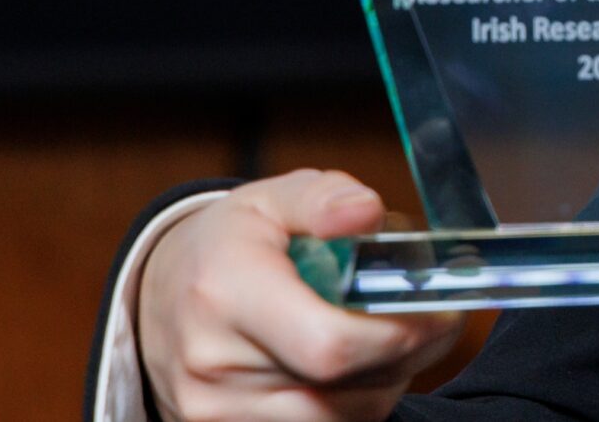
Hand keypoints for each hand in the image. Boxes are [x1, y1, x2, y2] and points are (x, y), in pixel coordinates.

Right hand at [136, 169, 463, 421]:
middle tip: (433, 322)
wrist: (159, 298)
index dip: (400, 336)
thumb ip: (325, 198)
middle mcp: (213, 363)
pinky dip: (350, 405)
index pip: (329, 346)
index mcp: (227, 292)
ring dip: (384, 384)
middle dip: (408, 356)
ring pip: (338, 420)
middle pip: (344, 391)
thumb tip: (367, 213)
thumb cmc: (228, 246)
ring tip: (390, 338)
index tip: (439, 312)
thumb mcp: (274, 199)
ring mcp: (213, 411)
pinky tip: (355, 368)